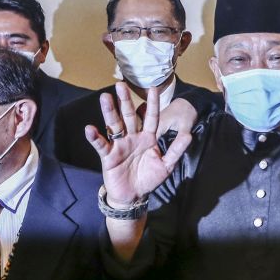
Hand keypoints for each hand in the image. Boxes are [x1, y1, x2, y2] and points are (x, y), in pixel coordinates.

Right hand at [84, 82, 191, 205]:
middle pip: (128, 116)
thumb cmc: (149, 178)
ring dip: (109, 111)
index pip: (151, 117)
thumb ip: (176, 150)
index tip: (153, 88)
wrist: (134, 195)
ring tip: (105, 97)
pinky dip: (95, 137)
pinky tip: (90, 128)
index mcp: (148, 137)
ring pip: (114, 125)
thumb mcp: (166, 165)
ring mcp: (119, 145)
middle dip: (125, 100)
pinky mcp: (109, 156)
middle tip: (120, 84)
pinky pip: (101, 144)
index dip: (152, 103)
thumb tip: (189, 135)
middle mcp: (133, 137)